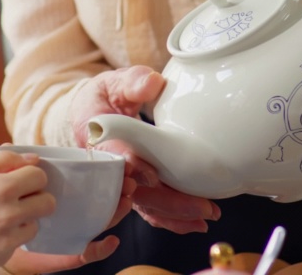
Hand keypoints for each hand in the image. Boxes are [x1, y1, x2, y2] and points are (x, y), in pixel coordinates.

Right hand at [0, 150, 53, 270]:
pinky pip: (18, 242)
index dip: (31, 175)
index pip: (40, 177)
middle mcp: (9, 215)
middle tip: (17, 197)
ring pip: (35, 225)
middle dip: (36, 197)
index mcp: (2, 188)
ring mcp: (6, 239)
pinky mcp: (1, 256)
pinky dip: (9, 236)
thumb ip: (4, 160)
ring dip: (24, 218)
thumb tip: (33, 159)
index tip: (19, 179)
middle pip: (48, 203)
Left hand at [0, 158, 136, 274]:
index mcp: (66, 194)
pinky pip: (89, 252)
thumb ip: (12, 166)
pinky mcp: (70, 252)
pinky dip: (102, 249)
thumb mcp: (12, 187)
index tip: (121, 162)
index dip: (109, 171)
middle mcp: (74, 212)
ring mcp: (74, 231)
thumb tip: (6, 145)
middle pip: (104, 199)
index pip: (92, 181)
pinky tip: (111, 241)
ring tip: (125, 201)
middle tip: (129, 180)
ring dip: (117, 212)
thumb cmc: (9, 213)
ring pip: (102, 222)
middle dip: (120, 189)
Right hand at [68, 67, 219, 233]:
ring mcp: (121, 181)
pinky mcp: (135, 189)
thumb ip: (133, 81)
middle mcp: (106, 166)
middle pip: (132, 192)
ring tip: (206, 215)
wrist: (96, 111)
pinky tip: (196, 221)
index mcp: (96, 137)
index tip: (152, 174)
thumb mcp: (115, 82)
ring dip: (174, 214)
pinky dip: (172, 219)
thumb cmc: (107, 96)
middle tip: (200, 205)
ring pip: (145, 206)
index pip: (112, 156)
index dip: (132, 167)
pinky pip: (151, 209)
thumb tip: (151, 83)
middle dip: (165, 202)